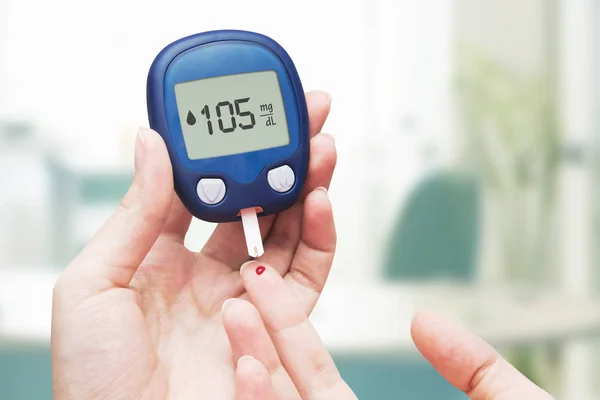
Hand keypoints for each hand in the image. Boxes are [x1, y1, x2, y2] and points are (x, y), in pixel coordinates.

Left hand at [51, 91, 336, 399]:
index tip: (244, 118)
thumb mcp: (93, 283)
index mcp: (161, 256)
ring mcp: (243, 298)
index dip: (227, 152)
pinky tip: (319, 203)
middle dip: (282, 161)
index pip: (204, 189)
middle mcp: (208, 273)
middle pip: (255, 205)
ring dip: (307, 188)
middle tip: (303, 122)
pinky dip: (319, 237)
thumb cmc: (93, 376)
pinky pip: (306, 275)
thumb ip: (134, 213)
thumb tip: (153, 144)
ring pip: (288, 232)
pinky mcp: (272, 326)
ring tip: (320, 152)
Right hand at [223, 261, 555, 399]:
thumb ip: (472, 368)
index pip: (315, 375)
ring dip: (250, 365)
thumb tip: (424, 321)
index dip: (290, 330)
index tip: (269, 286)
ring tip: (235, 313)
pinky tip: (249, 371)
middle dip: (262, 334)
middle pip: (289, 386)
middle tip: (244, 281)